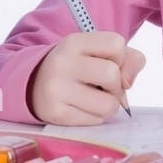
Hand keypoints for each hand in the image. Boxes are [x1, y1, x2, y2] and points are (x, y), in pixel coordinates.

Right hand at [29, 31, 144, 124]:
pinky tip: (82, 107)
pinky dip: (95, 116)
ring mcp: (57, 89)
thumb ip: (128, 59)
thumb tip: (127, 83)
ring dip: (108, 104)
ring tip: (93, 98)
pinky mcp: (56, 113)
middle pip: (113, 75)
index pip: (116, 44)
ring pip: (109, 104)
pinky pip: (96, 120)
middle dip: (116, 85)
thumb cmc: (76, 67)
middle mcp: (63, 62)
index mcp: (74, 42)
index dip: (120, 57)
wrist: (34, 84)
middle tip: (103, 86)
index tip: (107, 62)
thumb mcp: (96, 52)